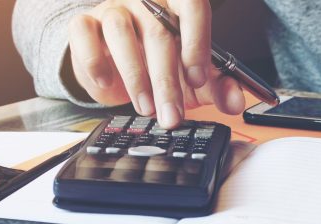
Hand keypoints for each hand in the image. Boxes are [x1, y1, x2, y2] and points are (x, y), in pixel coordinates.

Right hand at [67, 0, 245, 128]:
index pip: (193, 7)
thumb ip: (218, 88)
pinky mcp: (85, 23)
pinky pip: (84, 33)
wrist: (115, 66)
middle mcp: (147, 2)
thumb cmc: (160, 66)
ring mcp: (115, 9)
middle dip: (167, 82)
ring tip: (146, 109)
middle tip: (172, 115)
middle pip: (159, 33)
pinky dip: (94, 61)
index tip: (198, 79)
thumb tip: (236, 102)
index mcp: (179, 7)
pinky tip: (106, 82)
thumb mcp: (194, 80)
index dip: (197, 42)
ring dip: (136, 78)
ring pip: (122, 34)